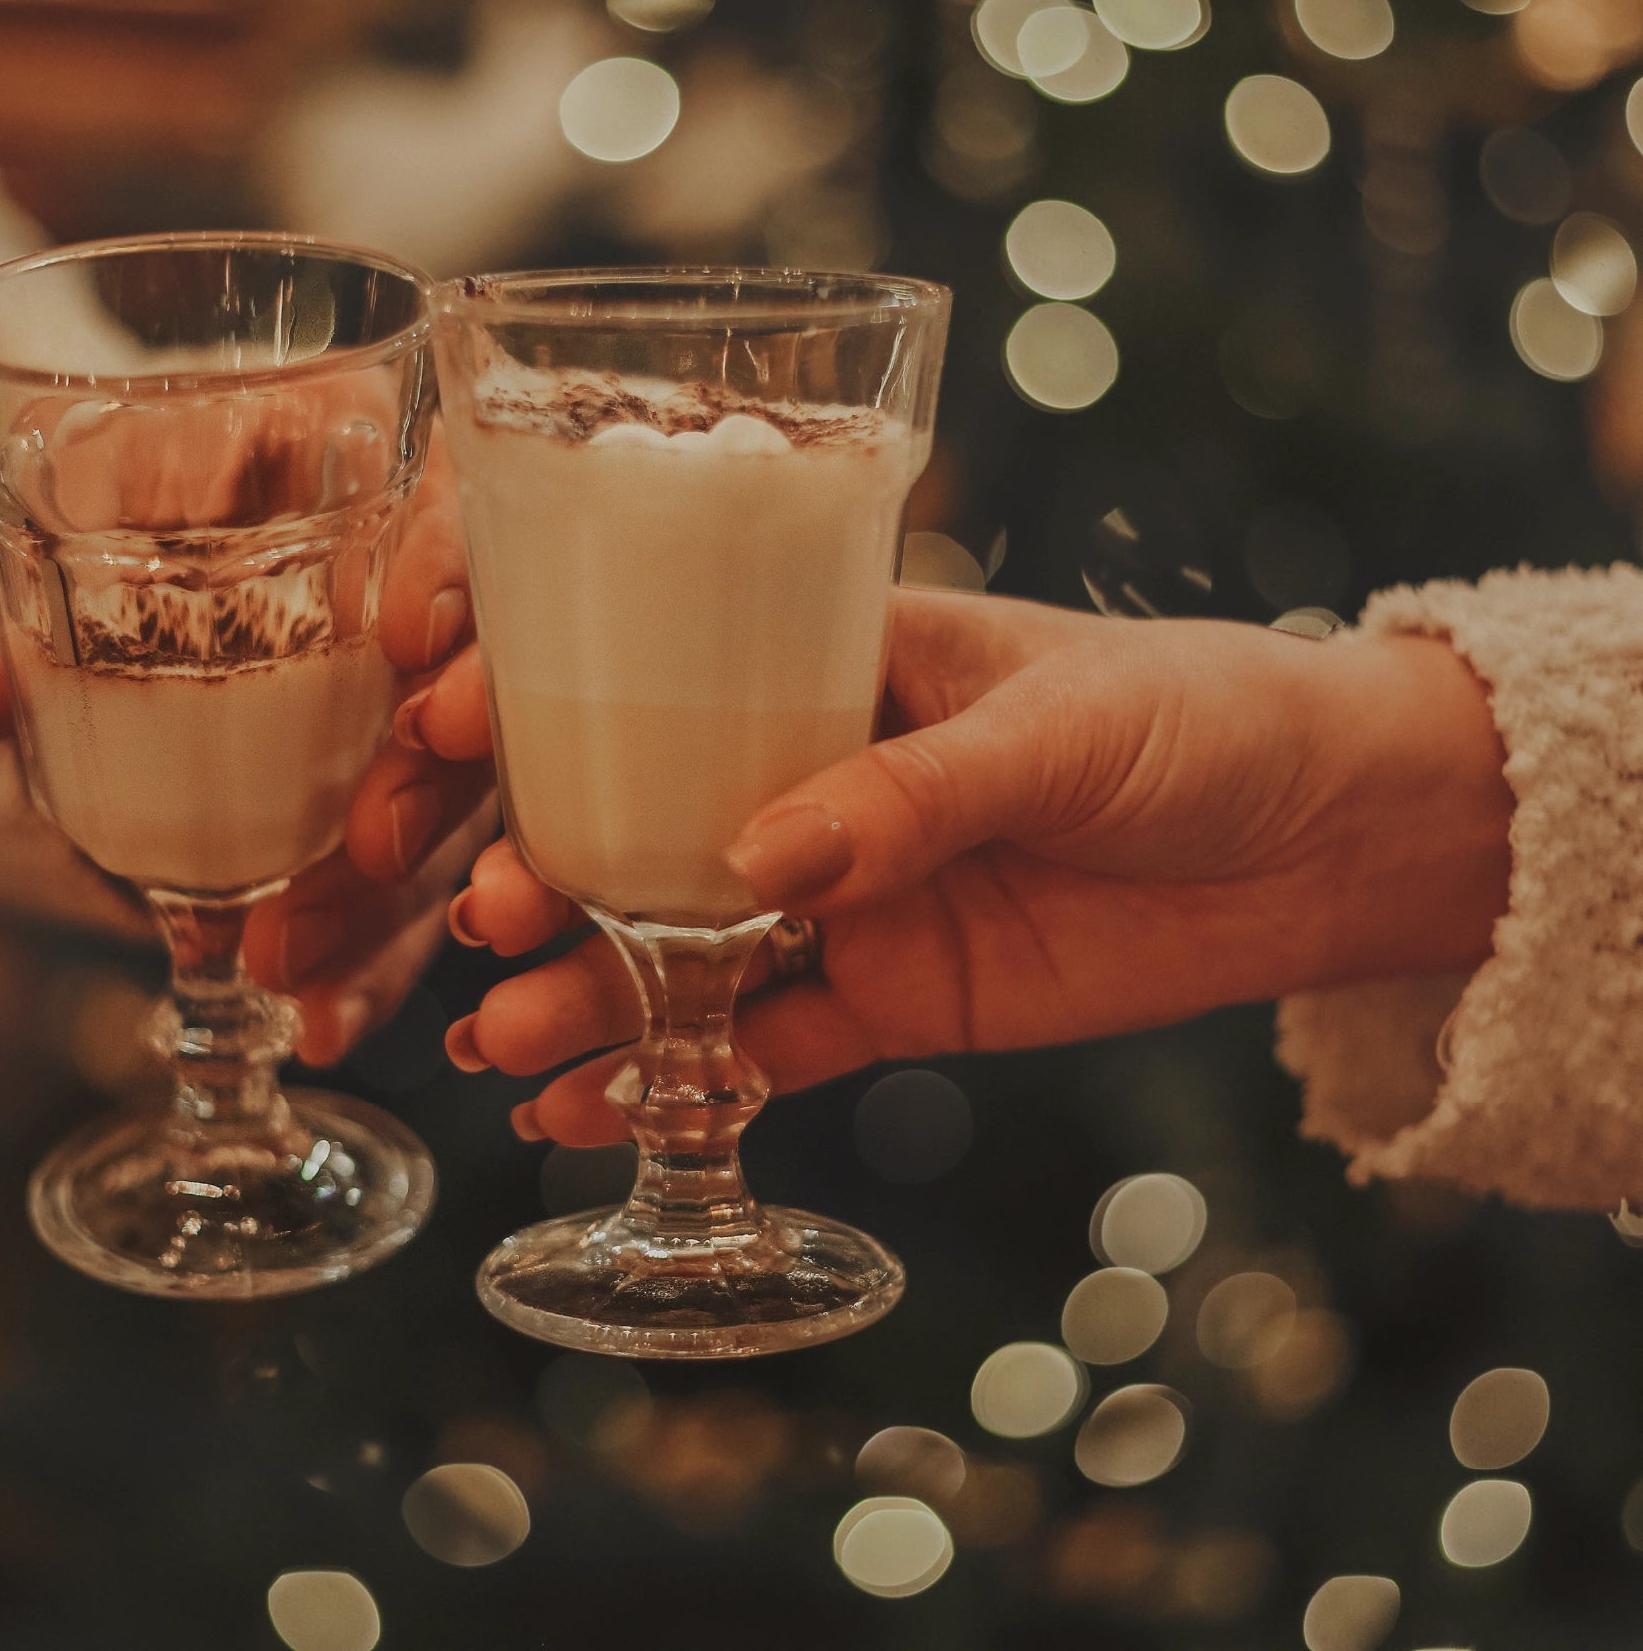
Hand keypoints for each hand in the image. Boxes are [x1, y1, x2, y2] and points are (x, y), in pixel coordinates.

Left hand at [0, 413, 497, 1067]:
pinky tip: (322, 1020)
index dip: (454, 576)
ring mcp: (436, 724)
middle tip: (368, 844)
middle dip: (437, 780)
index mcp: (393, 488)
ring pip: (467, 820)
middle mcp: (444, 613)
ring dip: (394, 902)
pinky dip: (375, 965)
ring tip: (294, 962)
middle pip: (491, 701)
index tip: (408, 634)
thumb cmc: (142, 474)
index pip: (465, 519)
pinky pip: (420, 895)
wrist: (172, 516)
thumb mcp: (73, 507)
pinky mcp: (411, 821)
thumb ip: (21, 585)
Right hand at [441, 589, 1513, 1144]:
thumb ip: (913, 793)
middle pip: (639, 821)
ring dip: (584, 989)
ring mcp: (844, 897)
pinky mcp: (890, 998)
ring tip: (494, 1037)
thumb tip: (756, 861)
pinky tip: (582, 1108)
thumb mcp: (1058, 727)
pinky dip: (674, 1081)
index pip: (658, 666)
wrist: (1321, 839)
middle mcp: (813, 778)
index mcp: (836, 662)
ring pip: (679, 947)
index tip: (450, 719)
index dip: (544, 690)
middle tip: (482, 912)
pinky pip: (760, 1048)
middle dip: (542, 864)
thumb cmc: (1194, 719)